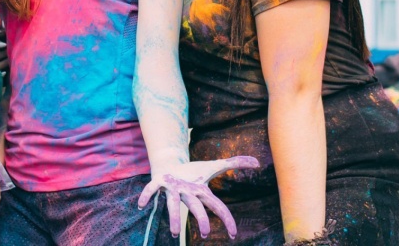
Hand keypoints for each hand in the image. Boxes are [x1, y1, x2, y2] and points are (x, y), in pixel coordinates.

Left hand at [139, 156, 259, 237]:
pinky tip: (140, 204)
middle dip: (201, 219)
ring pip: (173, 204)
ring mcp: (172, 189)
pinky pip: (151, 190)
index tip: (233, 234)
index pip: (217, 206)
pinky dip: (146, 196)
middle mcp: (187, 194)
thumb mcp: (214, 166)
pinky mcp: (158, 183)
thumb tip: (258, 162)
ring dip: (173, 217)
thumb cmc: (193, 172)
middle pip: (196, 207)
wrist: (169, 166)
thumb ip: (235, 164)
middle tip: (205, 234)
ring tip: (174, 233)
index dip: (226, 219)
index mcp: (200, 192)